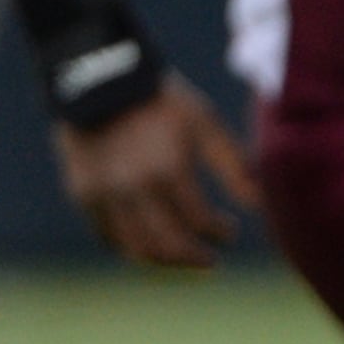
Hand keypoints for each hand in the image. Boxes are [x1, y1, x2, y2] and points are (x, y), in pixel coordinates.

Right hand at [53, 76, 253, 269]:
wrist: (101, 82)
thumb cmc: (163, 104)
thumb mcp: (205, 125)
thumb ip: (234, 166)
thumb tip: (261, 204)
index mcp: (168, 171)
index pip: (200, 223)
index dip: (220, 233)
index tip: (229, 230)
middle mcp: (134, 188)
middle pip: (168, 245)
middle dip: (195, 258)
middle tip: (210, 261)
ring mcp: (104, 194)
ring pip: (137, 248)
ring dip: (164, 260)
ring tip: (182, 256)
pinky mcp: (83, 193)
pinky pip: (108, 236)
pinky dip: (132, 246)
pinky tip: (150, 242)